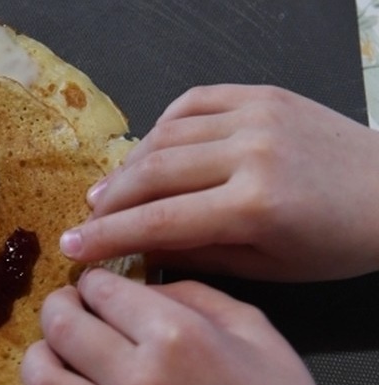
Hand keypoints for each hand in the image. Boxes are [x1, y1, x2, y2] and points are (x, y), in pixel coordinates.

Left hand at [22, 269, 378, 384]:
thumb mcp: (252, 326)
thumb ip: (190, 293)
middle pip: (59, 326)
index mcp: (176, 335)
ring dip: (41, 364)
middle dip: (56, 309)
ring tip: (56, 361)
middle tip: (66, 313)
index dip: (93, 284)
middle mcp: (139, 381)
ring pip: (42, 384)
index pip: (98, 289)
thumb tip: (135, 284)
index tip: (96, 291)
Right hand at [60, 84, 378, 280]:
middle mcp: (250, 152)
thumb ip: (196, 252)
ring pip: (165, 136)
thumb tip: (135, 246)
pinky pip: (192, 104)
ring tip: (108, 192)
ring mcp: (256, 115)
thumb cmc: (336, 243)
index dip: (108, 237)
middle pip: (152, 174)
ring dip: (129, 166)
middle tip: (84, 221)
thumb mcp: (267, 267)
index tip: (71, 250)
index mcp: (255, 205)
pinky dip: (162, 128)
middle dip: (108, 201)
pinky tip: (150, 152)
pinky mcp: (261, 94)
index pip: (159, 221)